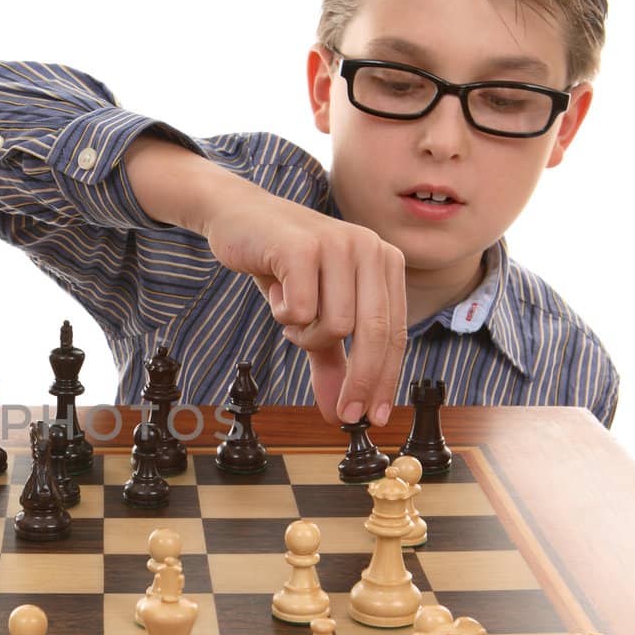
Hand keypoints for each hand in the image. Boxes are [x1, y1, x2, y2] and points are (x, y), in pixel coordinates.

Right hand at [202, 184, 406, 425]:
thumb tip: (338, 413)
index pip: (394, 334)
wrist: (239, 216)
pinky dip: (284, 315)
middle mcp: (370, 248)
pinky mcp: (303, 246)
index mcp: (385, 262)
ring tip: (289, 314)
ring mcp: (338, 244)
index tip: (373, 418)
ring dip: (305, 336)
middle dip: (360, 381)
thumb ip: (331, 361)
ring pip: (334, 326)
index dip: (384, 380)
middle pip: (374, 334)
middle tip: (343, 414)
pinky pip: (301, 310)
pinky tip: (276, 293)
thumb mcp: (314, 317)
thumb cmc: (283, 265)